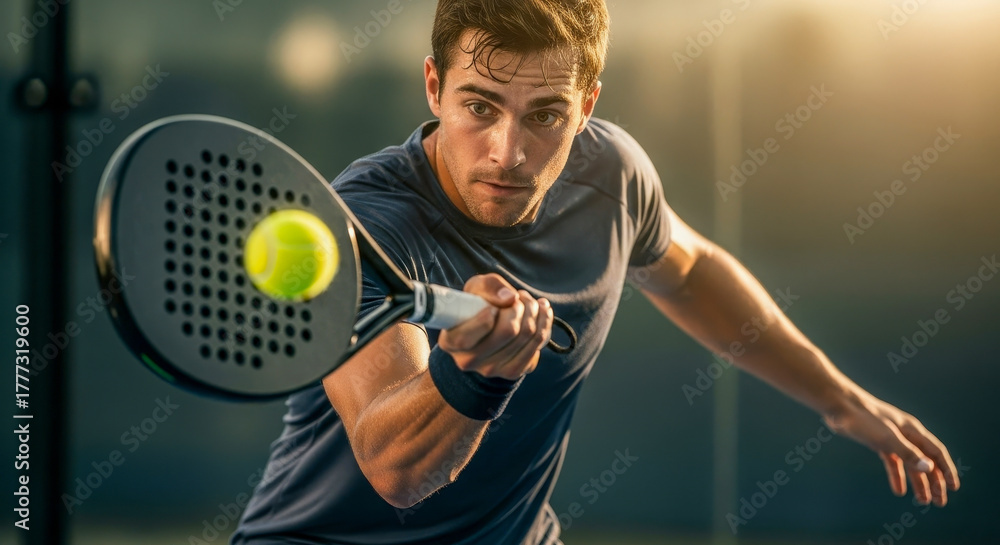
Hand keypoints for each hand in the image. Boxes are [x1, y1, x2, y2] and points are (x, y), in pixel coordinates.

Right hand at [437, 273, 552, 379]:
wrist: (487, 331)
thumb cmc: (477, 306)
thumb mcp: (476, 289)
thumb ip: (489, 286)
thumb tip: (510, 298)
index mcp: (451, 342)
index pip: (467, 337)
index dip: (486, 317)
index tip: (493, 307)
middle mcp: (469, 361)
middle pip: (508, 331)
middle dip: (519, 306)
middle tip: (518, 297)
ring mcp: (492, 370)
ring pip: (527, 335)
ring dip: (533, 310)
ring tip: (528, 302)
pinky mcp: (514, 372)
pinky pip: (538, 344)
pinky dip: (544, 322)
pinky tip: (540, 312)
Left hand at [823, 391, 959, 505]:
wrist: (839, 406)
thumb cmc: (863, 419)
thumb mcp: (887, 438)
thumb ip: (908, 453)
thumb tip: (929, 468)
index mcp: (913, 430)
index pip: (936, 452)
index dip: (946, 470)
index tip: (953, 487)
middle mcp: (906, 434)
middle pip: (925, 460)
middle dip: (934, 481)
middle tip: (939, 502)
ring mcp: (892, 438)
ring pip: (910, 463)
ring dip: (917, 482)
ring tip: (923, 500)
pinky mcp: (878, 441)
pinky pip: (893, 462)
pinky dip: (897, 475)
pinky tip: (899, 490)